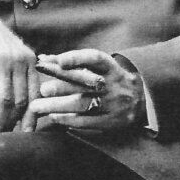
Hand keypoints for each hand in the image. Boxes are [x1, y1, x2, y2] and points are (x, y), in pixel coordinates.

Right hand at [0, 0, 38, 132]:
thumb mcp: (9, 52)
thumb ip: (15, 72)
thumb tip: (16, 103)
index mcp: (30, 60)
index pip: (35, 95)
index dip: (32, 118)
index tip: (27, 136)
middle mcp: (20, 60)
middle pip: (21, 101)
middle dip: (13, 125)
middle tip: (5, 142)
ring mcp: (2, 60)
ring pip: (5, 100)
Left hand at [21, 49, 145, 133]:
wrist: (142, 102)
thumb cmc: (111, 80)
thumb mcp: (99, 68)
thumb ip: (72, 63)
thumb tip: (44, 58)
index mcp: (112, 68)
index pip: (95, 59)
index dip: (77, 58)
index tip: (59, 61)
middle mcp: (114, 85)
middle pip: (86, 84)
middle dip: (62, 86)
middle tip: (42, 89)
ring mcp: (114, 104)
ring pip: (83, 104)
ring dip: (58, 106)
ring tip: (37, 107)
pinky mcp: (112, 122)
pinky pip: (87, 121)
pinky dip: (68, 119)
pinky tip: (54, 117)